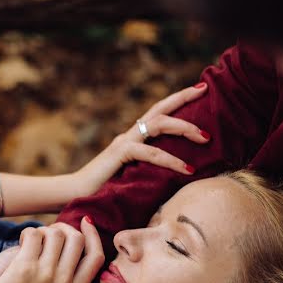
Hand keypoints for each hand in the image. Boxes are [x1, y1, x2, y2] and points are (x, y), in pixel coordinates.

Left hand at [0, 219, 103, 282]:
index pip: (95, 258)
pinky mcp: (24, 266)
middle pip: (76, 240)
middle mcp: (63, 282)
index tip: (85, 223)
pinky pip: (33, 235)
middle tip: (49, 232)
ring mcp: (45, 273)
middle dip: (64, 229)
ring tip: (32, 239)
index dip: (92, 235)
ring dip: (44, 231)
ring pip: (56, 234)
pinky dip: (28, 233)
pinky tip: (21, 242)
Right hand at [70, 83, 210, 195]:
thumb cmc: (105, 190)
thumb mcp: (135, 177)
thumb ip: (152, 170)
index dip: (178, 98)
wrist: (75, 195)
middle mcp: (130, 135)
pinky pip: (151, 153)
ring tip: (206, 138)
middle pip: (160, 108)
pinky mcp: (120, 155)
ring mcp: (124, 143)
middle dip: (184, 98)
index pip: (159, 112)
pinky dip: (171, 160)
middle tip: (206, 90)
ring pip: (158, 124)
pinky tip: (187, 169)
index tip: (200, 88)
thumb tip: (182, 173)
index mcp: (134, 138)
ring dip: (184, 128)